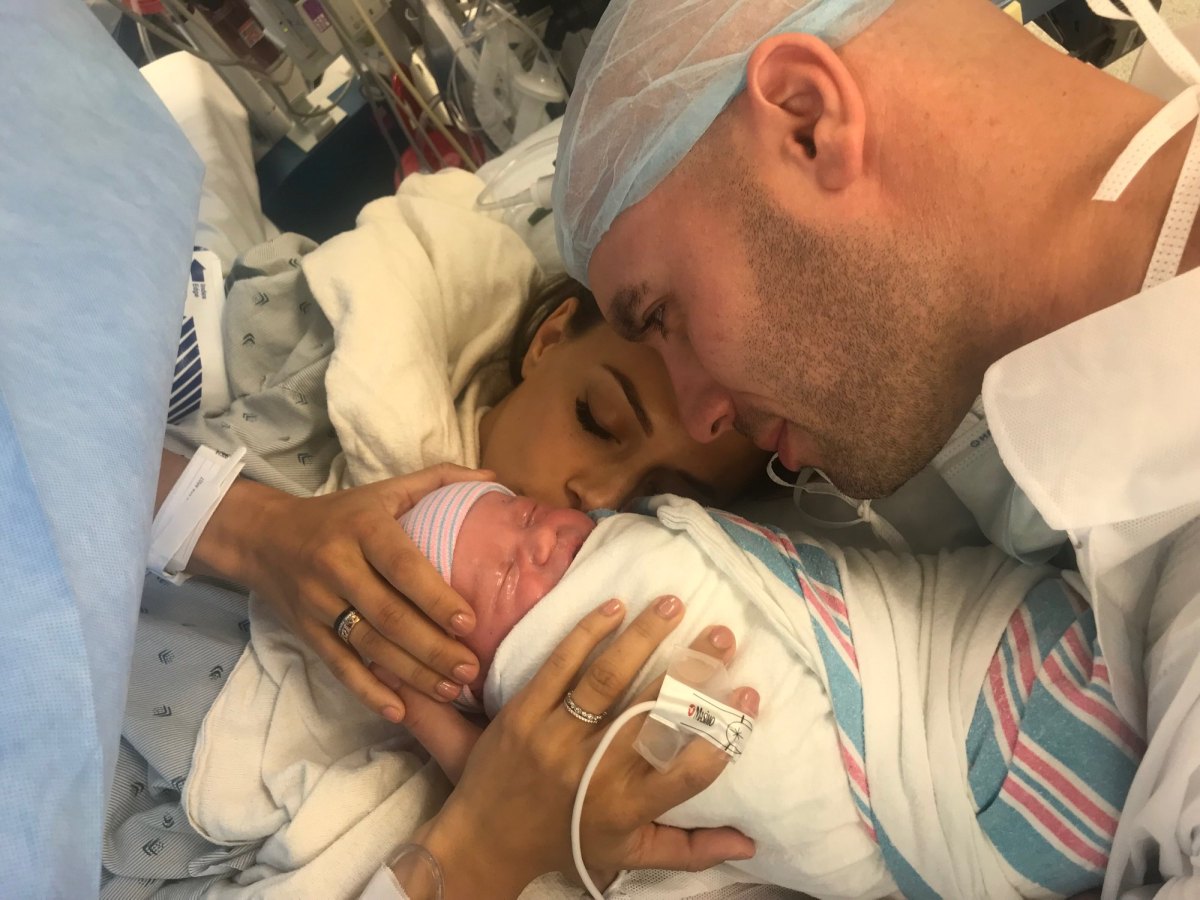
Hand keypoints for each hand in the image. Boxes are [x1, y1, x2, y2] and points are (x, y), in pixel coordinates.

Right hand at [189, 459, 491, 720]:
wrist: (264, 537)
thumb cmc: (342, 514)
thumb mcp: (385, 490)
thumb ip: (439, 481)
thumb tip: (494, 480)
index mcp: (363, 528)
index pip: (402, 565)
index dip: (435, 596)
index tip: (469, 621)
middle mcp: (337, 566)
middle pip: (388, 615)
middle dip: (433, 647)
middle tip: (471, 668)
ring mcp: (318, 603)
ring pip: (369, 647)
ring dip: (412, 674)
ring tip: (451, 689)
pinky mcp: (306, 633)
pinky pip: (339, 667)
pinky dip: (369, 692)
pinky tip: (401, 711)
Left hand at [396, 597, 758, 898]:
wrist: (484, 842)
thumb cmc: (566, 843)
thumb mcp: (629, 855)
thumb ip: (689, 850)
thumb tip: (748, 843)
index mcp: (625, 806)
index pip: (685, 772)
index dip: (721, 733)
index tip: (749, 694)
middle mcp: (592, 770)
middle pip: (650, 709)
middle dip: (693, 667)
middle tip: (723, 634)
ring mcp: (554, 738)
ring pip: (607, 678)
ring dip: (644, 636)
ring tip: (672, 604)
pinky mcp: (522, 714)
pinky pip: (560, 665)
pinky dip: (588, 633)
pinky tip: (614, 608)